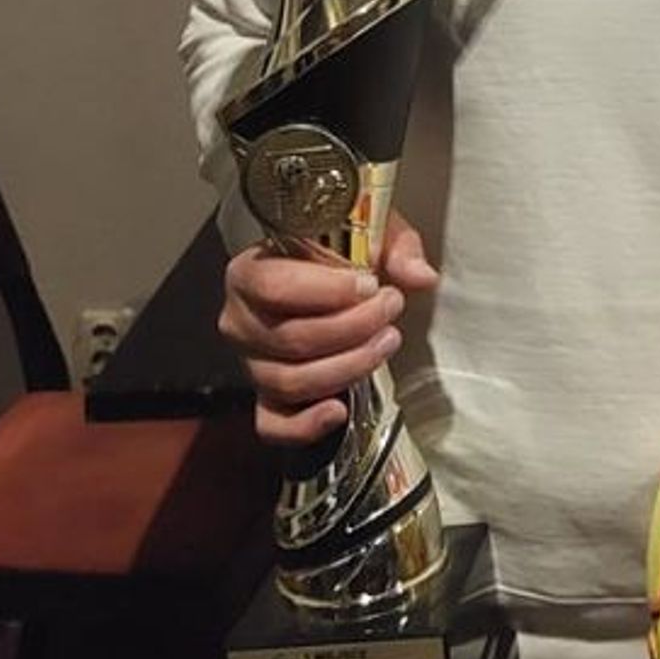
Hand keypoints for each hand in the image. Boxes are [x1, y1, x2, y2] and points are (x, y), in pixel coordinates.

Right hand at [218, 210, 437, 446]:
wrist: (325, 282)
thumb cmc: (340, 255)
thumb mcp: (370, 233)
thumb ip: (397, 248)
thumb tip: (419, 276)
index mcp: (249, 273)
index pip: (276, 286)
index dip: (328, 291)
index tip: (371, 285)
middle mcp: (240, 321)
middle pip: (291, 338)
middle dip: (353, 328)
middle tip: (392, 307)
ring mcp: (251, 364)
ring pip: (291, 381)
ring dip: (348, 366)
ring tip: (386, 342)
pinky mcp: (265, 398)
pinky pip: (273, 424)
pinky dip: (304, 425)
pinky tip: (339, 410)